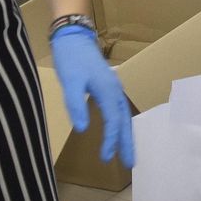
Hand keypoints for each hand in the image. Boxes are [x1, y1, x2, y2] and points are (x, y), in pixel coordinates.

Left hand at [51, 26, 135, 167]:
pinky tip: (117, 130)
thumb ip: (76, 104)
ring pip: (123, 116)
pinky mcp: (108, 87)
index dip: (110, 141)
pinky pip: (118, 110)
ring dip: (125, 135)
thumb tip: (83, 129)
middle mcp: (115, 91)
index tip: (106, 159)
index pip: (113, 122)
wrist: (73, 37)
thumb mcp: (70, 81)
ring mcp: (113, 88)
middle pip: (124, 121)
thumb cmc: (71, 58)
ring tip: (127, 153)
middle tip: (131, 164)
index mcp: (108, 91)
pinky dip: (120, 124)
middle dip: (127, 143)